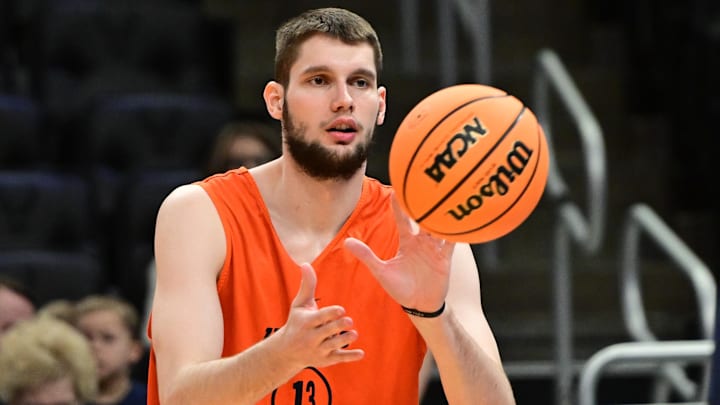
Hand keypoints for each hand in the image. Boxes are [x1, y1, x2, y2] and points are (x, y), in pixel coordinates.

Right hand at [275, 263, 363, 368]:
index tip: (341, 310)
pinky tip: (362, 353)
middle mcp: (311, 337)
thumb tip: (305, 263)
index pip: (319, 318)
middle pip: (328, 332)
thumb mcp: (299, 304)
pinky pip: (339, 359)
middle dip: (338, 327)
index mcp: (306, 322)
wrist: (286, 352)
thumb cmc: (296, 322)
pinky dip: (350, 357)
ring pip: (333, 346)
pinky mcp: (325, 360)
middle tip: (349, 321)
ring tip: (353, 333)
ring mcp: (318, 350)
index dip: (330, 314)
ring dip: (344, 340)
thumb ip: (307, 285)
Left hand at [344, 193, 454, 312]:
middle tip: (424, 183)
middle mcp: (421, 242)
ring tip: (444, 196)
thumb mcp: (381, 271)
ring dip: (441, 214)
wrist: (420, 306)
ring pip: (438, 226)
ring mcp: (434, 248)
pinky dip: (456, 231)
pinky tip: (461, 219)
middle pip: (423, 217)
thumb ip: (366, 256)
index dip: (400, 204)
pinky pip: (452, 241)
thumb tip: (346, 242)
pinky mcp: (445, 258)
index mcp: (406, 242)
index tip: (398, 187)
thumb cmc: (400, 289)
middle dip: (423, 202)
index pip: (403, 218)